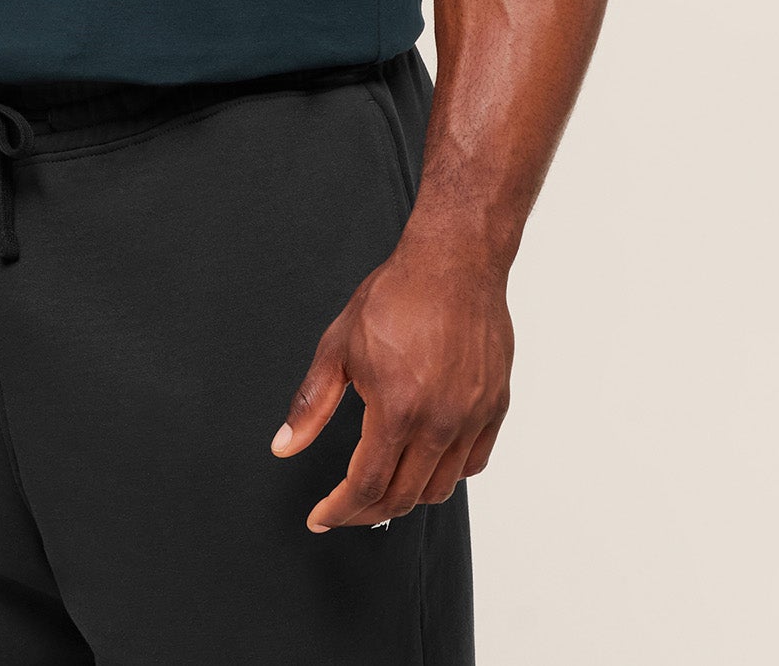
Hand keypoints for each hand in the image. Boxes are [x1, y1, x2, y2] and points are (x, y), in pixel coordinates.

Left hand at [272, 234, 512, 528]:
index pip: (366, 485)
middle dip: (365, 512)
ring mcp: (472, 417)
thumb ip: (312, 403)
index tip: (321, 517)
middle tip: (344, 509)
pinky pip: (473, 463)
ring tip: (381, 488)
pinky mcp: (495, 407)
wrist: (454, 262)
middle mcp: (439, 422)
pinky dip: (447, 475)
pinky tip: (425, 463)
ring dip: (406, 497)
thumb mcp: (339, 346)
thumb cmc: (396, 296)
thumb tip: (283, 445)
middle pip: (402, 497)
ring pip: (440, 488)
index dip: (339, 510)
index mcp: (397, 409)